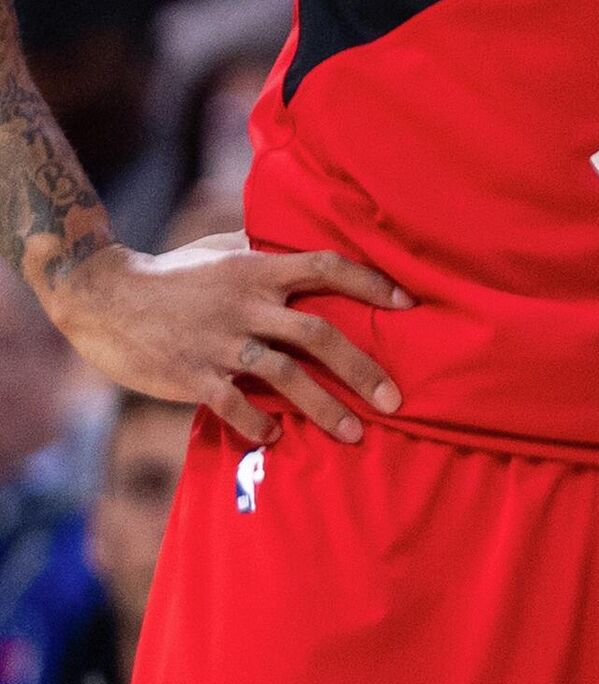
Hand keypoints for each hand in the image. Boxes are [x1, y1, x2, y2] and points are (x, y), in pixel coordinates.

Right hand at [42, 233, 408, 446]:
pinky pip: (235, 404)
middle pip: (318, 333)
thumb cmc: (174, 272)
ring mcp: (221, 342)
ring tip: (355, 433)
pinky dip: (259, 423)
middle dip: (362, 367)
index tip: (408, 304)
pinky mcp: (192, 375)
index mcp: (258, 268)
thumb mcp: (224, 249)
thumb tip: (308, 245)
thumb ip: (266, 252)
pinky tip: (277, 437)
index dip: (371, 282)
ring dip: (324, 407)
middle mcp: (247, 304)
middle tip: (395, 398)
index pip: (327, 266)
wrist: (104, 296)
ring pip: (285, 375)